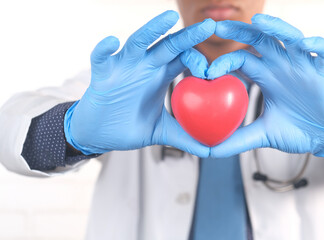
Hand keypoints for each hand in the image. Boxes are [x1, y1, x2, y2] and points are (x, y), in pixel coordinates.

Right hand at [64, 10, 214, 156]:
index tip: (211, 72)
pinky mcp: (103, 74)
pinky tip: (111, 42)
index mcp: (161, 76)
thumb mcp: (161, 132)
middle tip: (209, 25)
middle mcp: (145, 66)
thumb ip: (185, 137)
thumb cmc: (129, 127)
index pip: (184, 59)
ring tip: (170, 17)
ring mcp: (124, 67)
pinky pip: (101, 58)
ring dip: (153, 29)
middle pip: (169, 45)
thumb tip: (211, 150)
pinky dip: (104, 49)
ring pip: (138, 41)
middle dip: (189, 35)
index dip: (198, 60)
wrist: (99, 133)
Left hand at [207, 14, 323, 157]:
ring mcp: (303, 67)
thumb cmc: (295, 131)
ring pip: (290, 38)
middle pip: (260, 40)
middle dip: (240, 31)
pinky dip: (317, 45)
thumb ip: (237, 140)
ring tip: (257, 21)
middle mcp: (282, 67)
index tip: (206, 70)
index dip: (224, 60)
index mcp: (265, 77)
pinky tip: (304, 44)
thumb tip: (209, 151)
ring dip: (275, 28)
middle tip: (218, 26)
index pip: (241, 58)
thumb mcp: (262, 135)